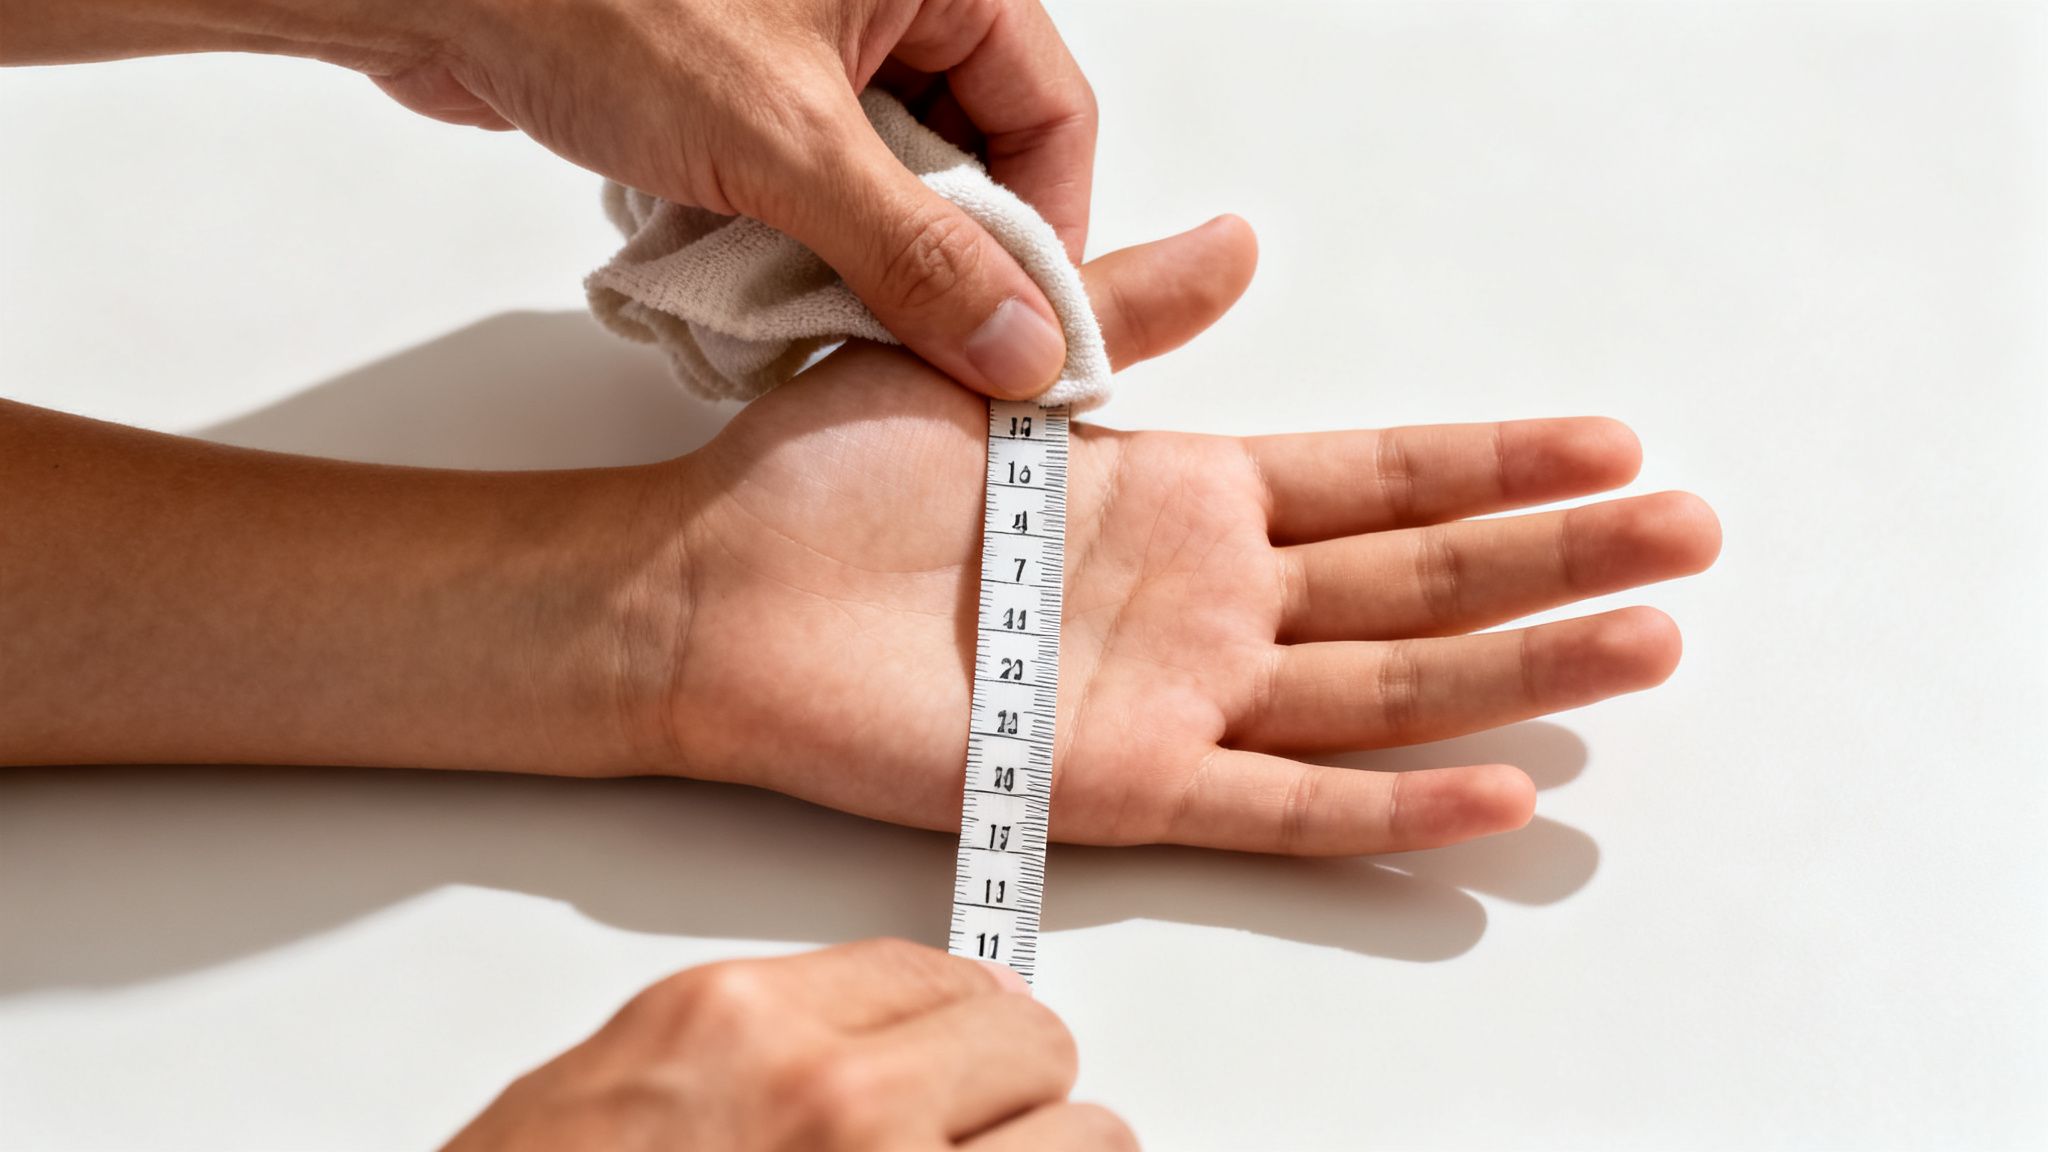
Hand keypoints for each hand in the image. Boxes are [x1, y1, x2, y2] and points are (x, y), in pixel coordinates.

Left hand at [376, 0, 1095, 399]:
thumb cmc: (593, 4)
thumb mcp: (786, 144)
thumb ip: (916, 255)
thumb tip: (1022, 347)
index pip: (1051, 109)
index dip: (1045, 229)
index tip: (1020, 333)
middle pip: (977, 148)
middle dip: (948, 252)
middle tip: (920, 342)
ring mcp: (812, 43)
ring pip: (894, 174)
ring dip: (867, 254)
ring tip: (825, 307)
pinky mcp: (745, 88)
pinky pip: (818, 179)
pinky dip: (802, 237)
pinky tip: (759, 273)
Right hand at [442, 939, 1132, 1151]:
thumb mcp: (627, 1090)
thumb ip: (767, 1052)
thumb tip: (891, 1048)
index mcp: (744, 1026)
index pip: (943, 977)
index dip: (965, 1029)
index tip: (971, 1061)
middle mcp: (837, 1102)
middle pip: (1033, 1046)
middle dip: (1014, 1099)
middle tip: (967, 1144)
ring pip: (1092, 1141)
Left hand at [650, 214, 1722, 853]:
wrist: (714, 584)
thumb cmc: (834, 479)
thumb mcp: (1000, 363)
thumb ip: (1127, 314)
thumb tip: (1239, 239)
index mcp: (1184, 496)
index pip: (1378, 480)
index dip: (1497, 466)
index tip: (1606, 442)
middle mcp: (1205, 601)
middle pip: (1419, 581)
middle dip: (1556, 557)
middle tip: (1687, 533)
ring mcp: (1177, 696)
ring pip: (1384, 689)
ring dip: (1519, 667)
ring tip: (1644, 638)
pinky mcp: (1123, 782)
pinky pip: (1283, 804)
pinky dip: (1391, 806)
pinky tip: (1499, 788)